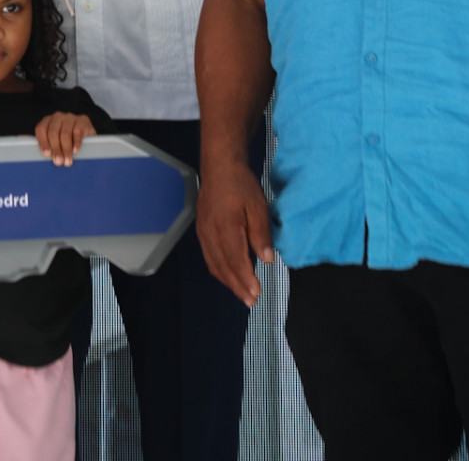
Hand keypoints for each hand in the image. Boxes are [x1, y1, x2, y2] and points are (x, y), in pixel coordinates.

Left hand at [34, 112, 95, 165]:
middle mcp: (58, 117)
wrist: (87, 137)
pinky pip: (77, 132)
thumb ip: (43, 144)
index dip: (43, 142)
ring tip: (68, 161)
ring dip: (66, 149)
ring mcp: (70, 117)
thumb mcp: (54, 142)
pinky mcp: (82, 120)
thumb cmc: (67, 142)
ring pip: (65, 133)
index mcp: (47, 121)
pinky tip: (76, 151)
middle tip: (58, 162)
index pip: (41, 128)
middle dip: (55, 149)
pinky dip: (76, 143)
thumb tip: (27, 144)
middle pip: (53, 132)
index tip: (46, 154)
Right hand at [197, 159, 273, 307]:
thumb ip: (261, 234)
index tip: (256, 293)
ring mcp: (203, 232)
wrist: (220, 166)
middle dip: (237, 286)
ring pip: (214, 264)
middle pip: (223, 267)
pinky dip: (219, 270)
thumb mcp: (258, 206)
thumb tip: (266, 259)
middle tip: (251, 301)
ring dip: (228, 282)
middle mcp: (210, 233)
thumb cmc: (241, 184)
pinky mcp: (202, 230)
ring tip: (242, 294)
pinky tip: (228, 275)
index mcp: (225, 226)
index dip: (245, 279)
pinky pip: (209, 256)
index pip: (235, 260)